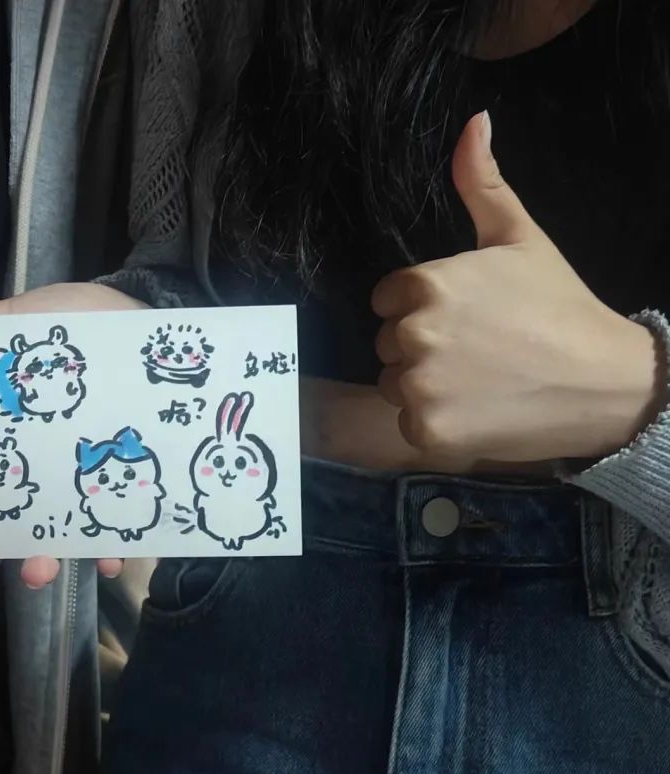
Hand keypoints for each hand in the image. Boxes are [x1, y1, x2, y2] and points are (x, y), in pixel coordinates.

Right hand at [0, 282, 146, 593]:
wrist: (140, 316)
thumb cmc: (70, 326)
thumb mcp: (10, 323)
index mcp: (2, 444)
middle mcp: (37, 472)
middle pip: (1, 530)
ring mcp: (80, 481)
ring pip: (56, 536)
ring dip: (44, 559)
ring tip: (36, 569)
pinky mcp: (127, 479)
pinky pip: (120, 522)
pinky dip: (113, 542)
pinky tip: (107, 554)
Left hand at [371, 112, 662, 462]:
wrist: (607, 383)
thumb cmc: (560, 307)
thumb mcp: (520, 237)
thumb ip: (482, 183)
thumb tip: (473, 120)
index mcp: (426, 285)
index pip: (387, 299)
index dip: (420, 307)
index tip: (464, 317)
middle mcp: (414, 335)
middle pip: (388, 343)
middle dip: (421, 347)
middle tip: (478, 352)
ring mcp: (420, 387)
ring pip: (393, 385)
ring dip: (423, 388)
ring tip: (479, 383)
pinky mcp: (429, 432)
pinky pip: (408, 425)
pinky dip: (436, 426)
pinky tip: (478, 414)